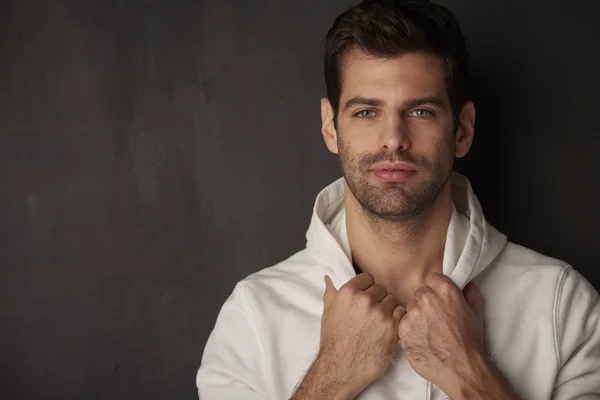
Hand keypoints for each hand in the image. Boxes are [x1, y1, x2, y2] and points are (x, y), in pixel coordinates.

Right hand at [317, 273, 405, 396]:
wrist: (341, 368)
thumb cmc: (333, 340)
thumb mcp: (328, 313)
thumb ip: (330, 293)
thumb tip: (328, 278)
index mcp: (348, 293)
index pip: (368, 278)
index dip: (367, 287)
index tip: (365, 297)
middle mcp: (365, 300)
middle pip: (381, 288)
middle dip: (377, 298)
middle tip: (371, 312)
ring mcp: (380, 314)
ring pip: (392, 300)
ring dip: (388, 308)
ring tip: (379, 320)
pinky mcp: (392, 328)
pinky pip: (400, 313)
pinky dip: (396, 318)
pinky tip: (387, 326)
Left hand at [397, 273, 484, 395]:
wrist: (460, 368)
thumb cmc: (470, 341)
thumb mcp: (475, 311)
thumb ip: (469, 291)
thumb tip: (465, 281)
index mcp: (444, 291)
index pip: (431, 278)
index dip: (435, 289)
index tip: (439, 299)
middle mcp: (426, 299)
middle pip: (419, 294)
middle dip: (426, 304)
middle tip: (435, 319)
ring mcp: (412, 314)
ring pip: (410, 309)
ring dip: (416, 317)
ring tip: (429, 332)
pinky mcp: (402, 329)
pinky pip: (403, 323)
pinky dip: (409, 330)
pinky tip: (421, 340)